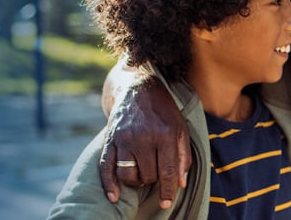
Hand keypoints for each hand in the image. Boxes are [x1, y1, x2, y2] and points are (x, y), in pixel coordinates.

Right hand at [98, 77, 190, 207]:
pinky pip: (106, 167)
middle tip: (155, 171)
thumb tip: (180, 184)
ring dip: (135, 181)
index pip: (167, 171)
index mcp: (165, 134)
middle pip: (148, 175)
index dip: (167, 191)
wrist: (138, 87)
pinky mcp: (111, 139)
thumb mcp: (181, 128)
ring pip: (128, 174)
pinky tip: (113, 197)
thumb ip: (183, 156)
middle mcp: (143, 137)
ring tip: (141, 174)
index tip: (166, 203)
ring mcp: (124, 138)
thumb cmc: (164, 111)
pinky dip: (109, 184)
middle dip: (152, 180)